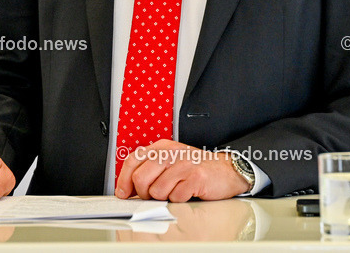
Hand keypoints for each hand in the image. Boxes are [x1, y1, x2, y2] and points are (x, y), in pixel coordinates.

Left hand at [115, 139, 250, 201]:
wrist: (226, 170)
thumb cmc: (196, 169)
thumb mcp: (170, 162)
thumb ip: (150, 171)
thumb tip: (129, 189)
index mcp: (161, 147)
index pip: (133, 160)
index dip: (124, 180)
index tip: (123, 193)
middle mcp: (170, 153)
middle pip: (140, 178)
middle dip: (143, 194)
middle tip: (153, 196)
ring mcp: (183, 164)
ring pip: (156, 191)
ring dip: (164, 198)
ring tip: (175, 191)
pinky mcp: (195, 177)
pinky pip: (175, 197)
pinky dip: (179, 200)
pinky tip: (188, 192)